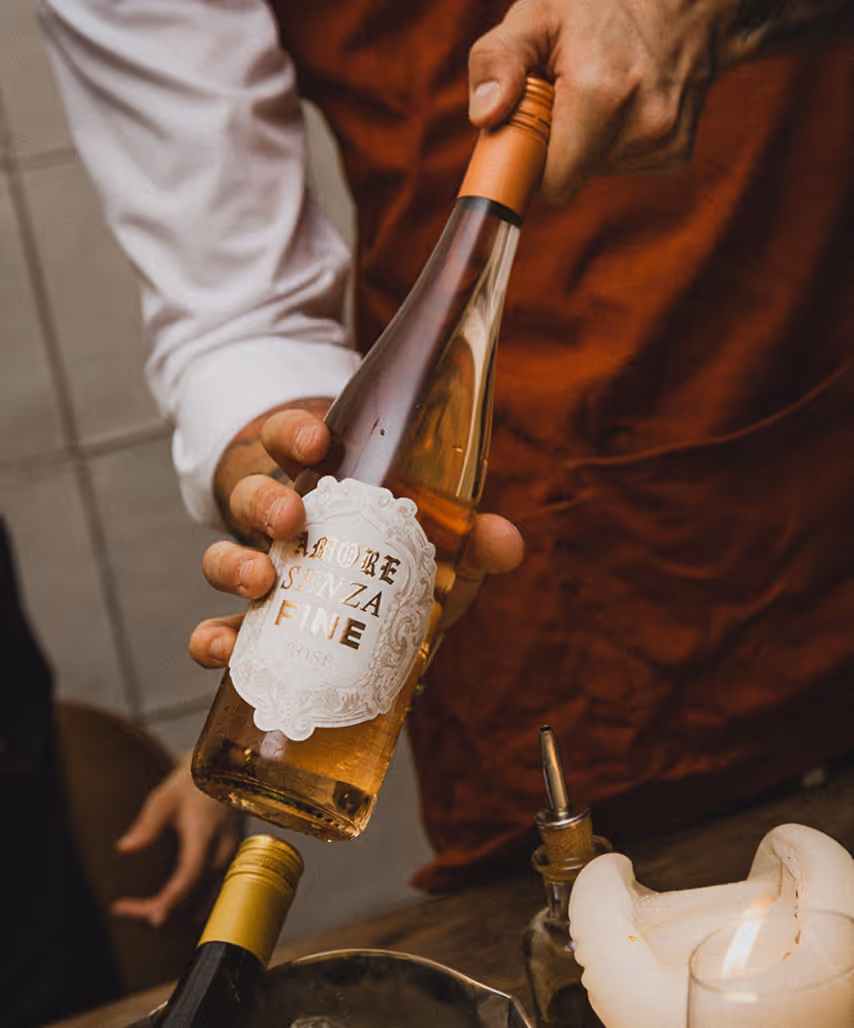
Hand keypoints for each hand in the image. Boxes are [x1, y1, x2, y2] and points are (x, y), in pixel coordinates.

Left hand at [111, 752, 242, 926]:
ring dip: (172, 910)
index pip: (191, 873)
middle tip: (121, 909)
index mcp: (205, 833)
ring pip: (203, 900)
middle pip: (194, 895)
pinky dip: (185, 903)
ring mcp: (229, 858)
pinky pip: (209, 893)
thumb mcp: (165, 798)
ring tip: (134, 909)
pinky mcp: (229, 863)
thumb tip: (124, 849)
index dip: (173, 898)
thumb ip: (147, 825)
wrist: (225, 773)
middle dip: (158, 909)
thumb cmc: (192, 783)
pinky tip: (162, 902)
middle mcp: (221, 850)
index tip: (153, 918)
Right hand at [189, 407, 523, 669]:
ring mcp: (262, 574)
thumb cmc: (403, 564)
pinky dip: (212, 640)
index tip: (319, 443)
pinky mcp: (253, 629)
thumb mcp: (441, 548)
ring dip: (232, 566)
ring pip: (221, 556)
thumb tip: (503, 542)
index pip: (292, 440)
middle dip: (265, 501)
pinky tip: (224, 650)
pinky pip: (219, 629)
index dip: (295, 435)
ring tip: (260, 582)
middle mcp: (282, 524)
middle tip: (290, 518)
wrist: (379, 622)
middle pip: (251, 494)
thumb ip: (474, 542)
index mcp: (324, 486)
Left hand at [468, 0, 748, 202]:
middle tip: (563, 98)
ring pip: (595, 172)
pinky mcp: (676, 154)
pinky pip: (622, 166)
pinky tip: (625, 102)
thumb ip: (498, 60)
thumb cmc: (602, 5)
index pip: (552, 184)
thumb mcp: (538, 14)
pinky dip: (614, 142)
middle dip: (557, 146)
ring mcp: (665, 143)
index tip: (526, 134)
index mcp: (602, 95)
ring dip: (587, 142)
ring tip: (600, 91)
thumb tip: (484, 115)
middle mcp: (642, 126)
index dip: (531, 164)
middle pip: (570, 177)